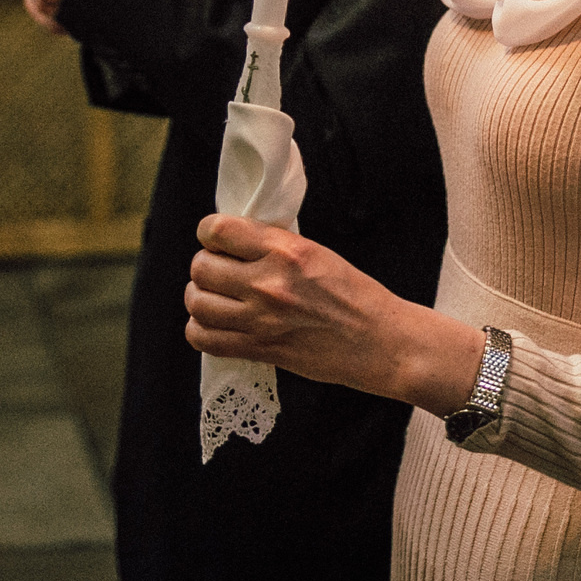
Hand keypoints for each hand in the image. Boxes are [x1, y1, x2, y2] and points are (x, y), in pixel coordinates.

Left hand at [184, 216, 485, 415]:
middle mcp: (269, 283)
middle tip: (218, 272)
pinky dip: (201, 331)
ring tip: (213, 298)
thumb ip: (274, 247)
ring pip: (198, 304)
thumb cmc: (356, 296)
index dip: (209, 232)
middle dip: (204, 266)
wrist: (382, 342)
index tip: (216, 240)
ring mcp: (262, 320)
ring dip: (199, 298)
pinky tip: (216, 325)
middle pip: (202, 267)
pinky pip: (205, 339)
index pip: (219, 230)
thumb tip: (236, 242)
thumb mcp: (317, 253)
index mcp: (286, 250)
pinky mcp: (261, 350)